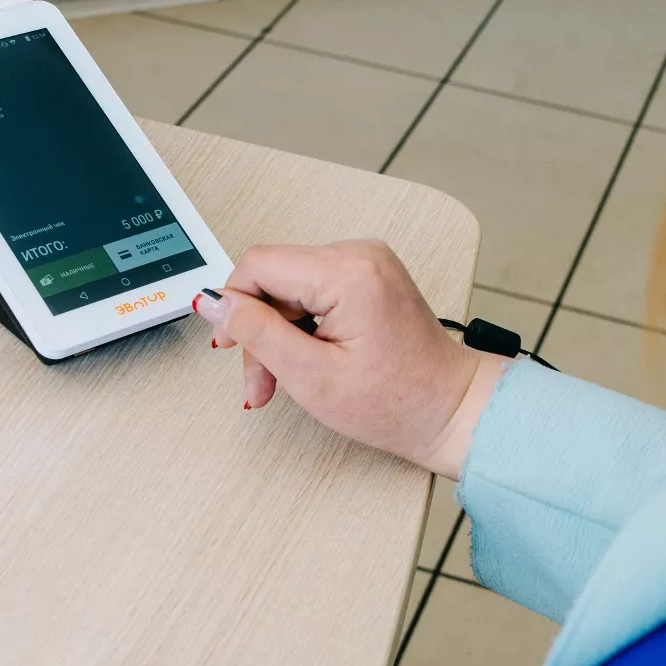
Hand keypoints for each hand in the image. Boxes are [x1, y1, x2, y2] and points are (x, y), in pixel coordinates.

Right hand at [192, 240, 510, 477]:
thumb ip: (256, 332)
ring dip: (278, 335)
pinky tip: (307, 361)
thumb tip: (213, 302)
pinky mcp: (368, 277)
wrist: (452, 410)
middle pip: (273, 279)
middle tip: (262, 383)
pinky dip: (301, 329)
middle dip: (259, 332)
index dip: (234, 305)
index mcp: (348, 272)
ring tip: (284, 381)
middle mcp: (359, 255)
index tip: (230, 346)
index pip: (258, 264)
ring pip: (289, 288)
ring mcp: (366, 263)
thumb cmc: (398, 403)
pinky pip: (313, 292)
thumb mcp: (311, 376)